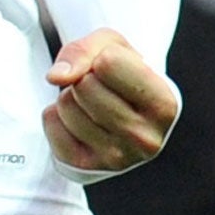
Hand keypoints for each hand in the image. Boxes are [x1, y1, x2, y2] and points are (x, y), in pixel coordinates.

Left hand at [42, 27, 178, 176]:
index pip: (109, 63)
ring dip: (71, 96)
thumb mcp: (114, 47)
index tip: (117, 70)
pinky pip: (51, 123)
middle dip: (85, 77)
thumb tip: (57, 77)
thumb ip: (85, 50)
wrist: (125, 109)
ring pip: (65, 105)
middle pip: (84, 86)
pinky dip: (57, 115)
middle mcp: (144, 138)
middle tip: (101, 87)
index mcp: (164, 105)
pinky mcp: (86, 167)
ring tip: (91, 103)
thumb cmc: (124, 73)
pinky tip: (78, 120)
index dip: (105, 57)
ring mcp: (115, 158)